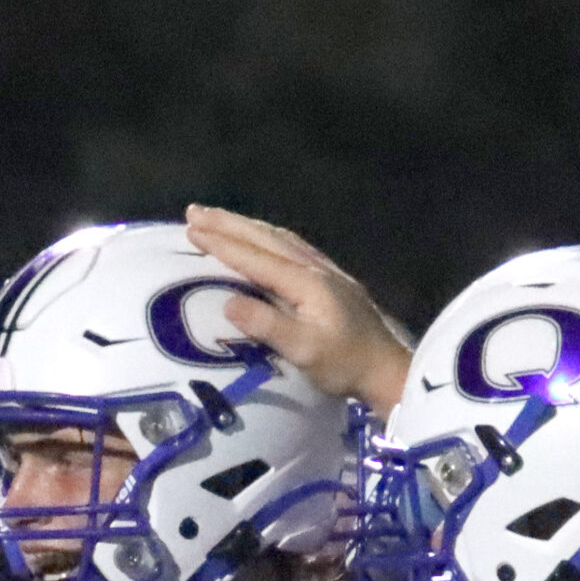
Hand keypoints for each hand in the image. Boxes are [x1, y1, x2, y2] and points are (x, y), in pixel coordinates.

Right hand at [183, 205, 413, 415]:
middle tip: (194, 211)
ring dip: (246, 225)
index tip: (191, 229)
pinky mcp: (331, 279)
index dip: (222, 243)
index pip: (255, 257)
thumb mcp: (304, 352)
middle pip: (265, 237)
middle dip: (228, 223)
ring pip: (279, 237)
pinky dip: (268, 235)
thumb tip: (228, 303)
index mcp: (305, 282)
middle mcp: (313, 268)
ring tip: (219, 218)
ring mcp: (324, 271)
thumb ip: (268, 326)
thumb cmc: (345, 365)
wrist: (388, 369)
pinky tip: (263, 237)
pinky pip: (292, 246)